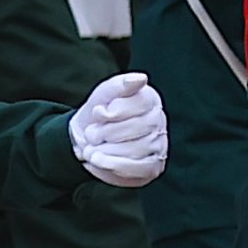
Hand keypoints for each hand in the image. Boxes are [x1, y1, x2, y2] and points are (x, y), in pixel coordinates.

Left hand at [66, 71, 168, 187]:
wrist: (88, 139)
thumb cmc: (99, 113)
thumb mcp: (103, 94)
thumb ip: (119, 85)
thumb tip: (141, 78)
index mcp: (150, 99)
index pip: (139, 104)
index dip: (115, 111)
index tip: (97, 113)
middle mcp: (159, 122)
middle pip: (138, 128)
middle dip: (108, 132)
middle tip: (90, 134)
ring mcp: (159, 145)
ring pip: (136, 150)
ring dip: (107, 151)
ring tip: (90, 150)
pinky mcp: (153, 167)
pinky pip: (138, 169)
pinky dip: (113, 165)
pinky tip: (98, 161)